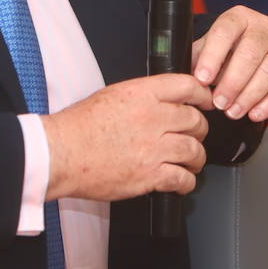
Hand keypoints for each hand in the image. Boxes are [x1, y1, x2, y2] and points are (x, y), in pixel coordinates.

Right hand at [41, 73, 211, 200]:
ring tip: (193, 160)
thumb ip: (142, 96)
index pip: (187, 87)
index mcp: (142, 94)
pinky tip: (183, 181)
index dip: (203, 94)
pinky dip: (187, 181)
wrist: (61, 153)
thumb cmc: (79, 126)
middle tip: (196, 134)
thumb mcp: (113, 95)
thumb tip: (162, 101)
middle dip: (200, 129)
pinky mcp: (149, 175)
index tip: (207, 101)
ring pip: (194, 150)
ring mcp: (153, 147)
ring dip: (197, 157)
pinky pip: (182, 178)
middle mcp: (152, 118)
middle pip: (195, 120)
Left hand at [191, 5, 267, 121]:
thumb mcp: (210, 47)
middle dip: (233, 82)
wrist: (259, 48)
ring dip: (250, 96)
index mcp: (239, 18)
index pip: (225, 32)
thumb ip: (197, 59)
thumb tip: (183, 79)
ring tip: (233, 111)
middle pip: (250, 53)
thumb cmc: (230, 50)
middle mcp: (264, 27)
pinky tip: (254, 113)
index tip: (202, 79)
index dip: (212, 56)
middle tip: (219, 102)